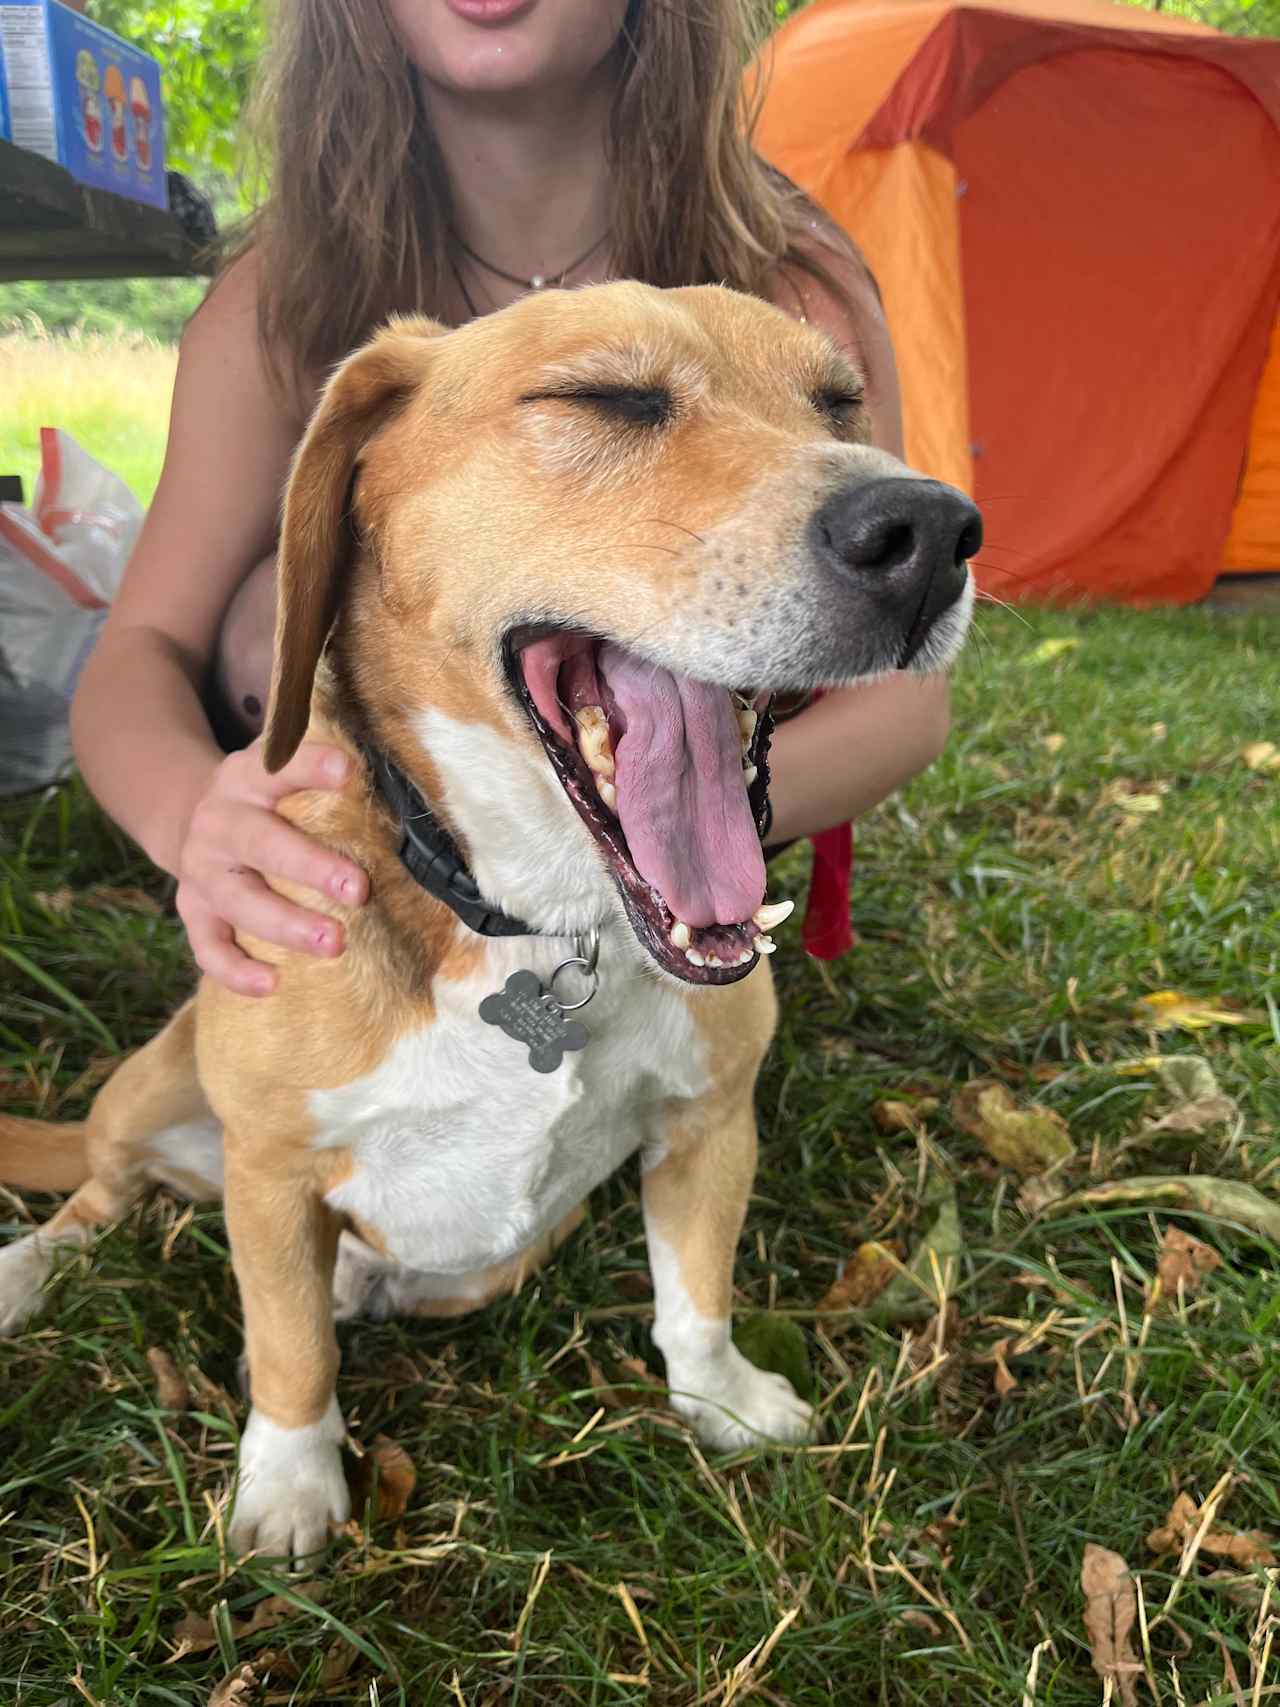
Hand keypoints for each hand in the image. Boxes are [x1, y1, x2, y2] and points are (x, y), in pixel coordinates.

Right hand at [175, 742, 367, 996]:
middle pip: (261, 842)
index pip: (279, 767)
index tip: (350, 771)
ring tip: (335, 944)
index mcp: (247, 778)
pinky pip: (208, 947)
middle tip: (358, 890)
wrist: (190, 819)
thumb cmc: (265, 799)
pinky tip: (271, 984)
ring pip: (240, 901)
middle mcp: (219, 822)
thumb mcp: (281, 771)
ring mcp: (202, 871)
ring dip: (287, 924)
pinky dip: (235, 970)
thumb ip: (323, 770)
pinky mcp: (193, 912)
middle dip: (310, 867)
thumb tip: (396, 777)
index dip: (312, 766)